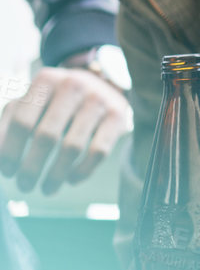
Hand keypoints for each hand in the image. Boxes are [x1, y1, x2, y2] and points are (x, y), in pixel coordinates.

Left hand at [0, 65, 131, 194]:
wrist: (101, 86)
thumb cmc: (54, 102)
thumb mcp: (30, 103)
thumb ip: (8, 124)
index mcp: (46, 80)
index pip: (22, 122)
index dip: (11, 151)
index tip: (8, 173)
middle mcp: (74, 85)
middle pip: (46, 136)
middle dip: (31, 167)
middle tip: (24, 186)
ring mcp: (99, 99)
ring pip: (72, 147)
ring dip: (55, 175)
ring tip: (46, 189)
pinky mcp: (118, 115)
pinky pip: (99, 151)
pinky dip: (82, 171)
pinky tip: (71, 179)